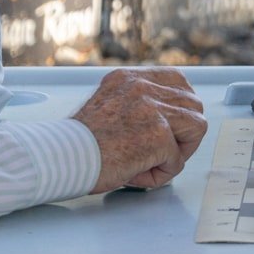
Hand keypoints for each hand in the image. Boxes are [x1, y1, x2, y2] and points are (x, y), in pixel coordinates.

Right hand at [73, 68, 207, 193]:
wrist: (56, 160)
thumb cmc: (78, 144)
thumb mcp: (109, 108)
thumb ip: (137, 106)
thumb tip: (169, 123)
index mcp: (129, 79)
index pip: (178, 81)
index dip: (181, 107)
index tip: (173, 125)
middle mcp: (142, 87)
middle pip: (194, 104)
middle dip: (185, 132)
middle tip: (165, 152)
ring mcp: (151, 108)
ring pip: (196, 126)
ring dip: (179, 151)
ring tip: (154, 163)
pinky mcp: (157, 134)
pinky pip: (177, 159)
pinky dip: (161, 173)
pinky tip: (138, 175)